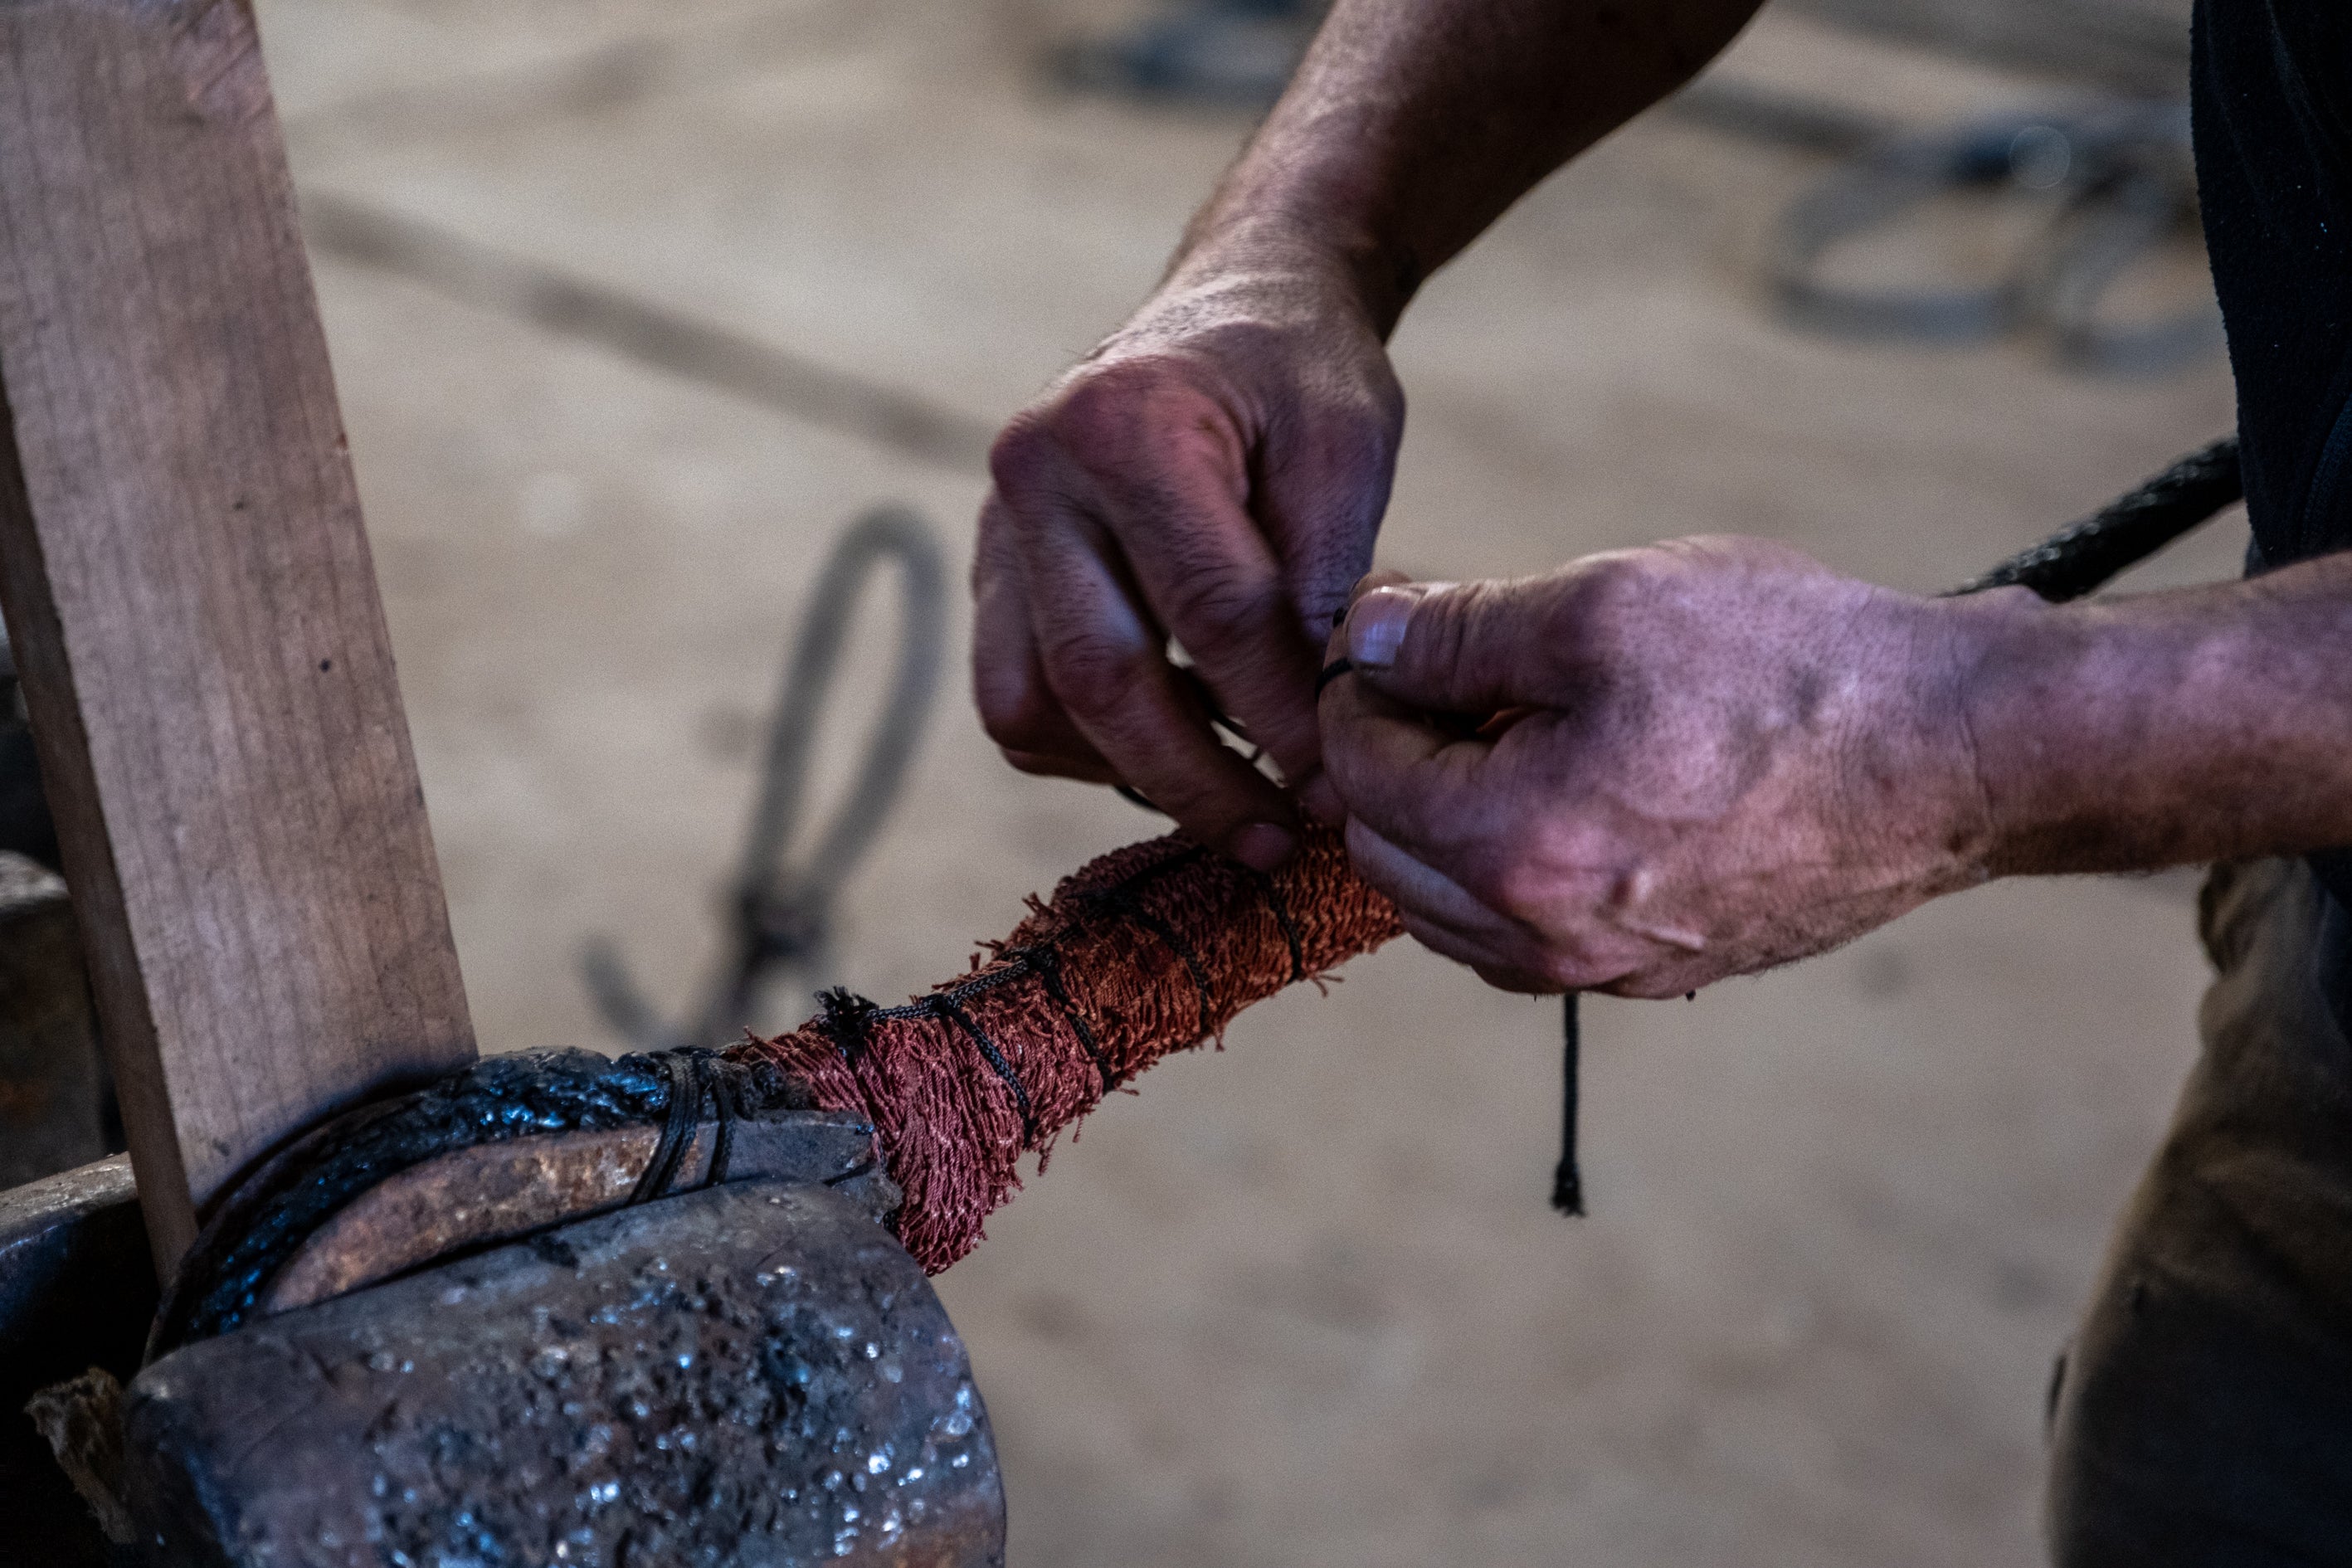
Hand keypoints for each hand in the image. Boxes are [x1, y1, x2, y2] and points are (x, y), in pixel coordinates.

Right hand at [976, 245, 1402, 869]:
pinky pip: (1015, 697)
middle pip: (1101, 679)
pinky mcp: (993, 571)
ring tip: (1233, 800)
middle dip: (1197, 781)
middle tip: (1277, 839)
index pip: (1210, 614)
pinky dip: (1086, 748)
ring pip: (1031, 706)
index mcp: (1125, 425)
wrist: (1235, 303)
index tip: (1339, 788)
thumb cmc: (1299, 373)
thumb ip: (1325, 582)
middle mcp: (1034, 474)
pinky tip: (1176, 746)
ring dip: (1130, 773)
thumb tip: (1315, 737)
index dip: (1281, 717)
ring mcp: (997, 526)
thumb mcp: (1347, 449)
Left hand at [1317, 539, 2008, 995]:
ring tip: (1511, 728)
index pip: (1359, 768)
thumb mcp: (1605, 606)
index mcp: (1509, 847)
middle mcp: (1542, 938)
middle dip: (1393, 758)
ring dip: (1443, 820)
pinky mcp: (1658, 975)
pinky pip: (1527, 935)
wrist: (1957, 754)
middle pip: (1385, 849)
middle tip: (1451, 673)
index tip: (1401, 629)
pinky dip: (1509, 868)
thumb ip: (1458, 630)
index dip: (1363, 684)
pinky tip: (1566, 790)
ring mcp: (1604, 971)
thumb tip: (1365, 639)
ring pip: (1447, 906)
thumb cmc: (1790, 670)